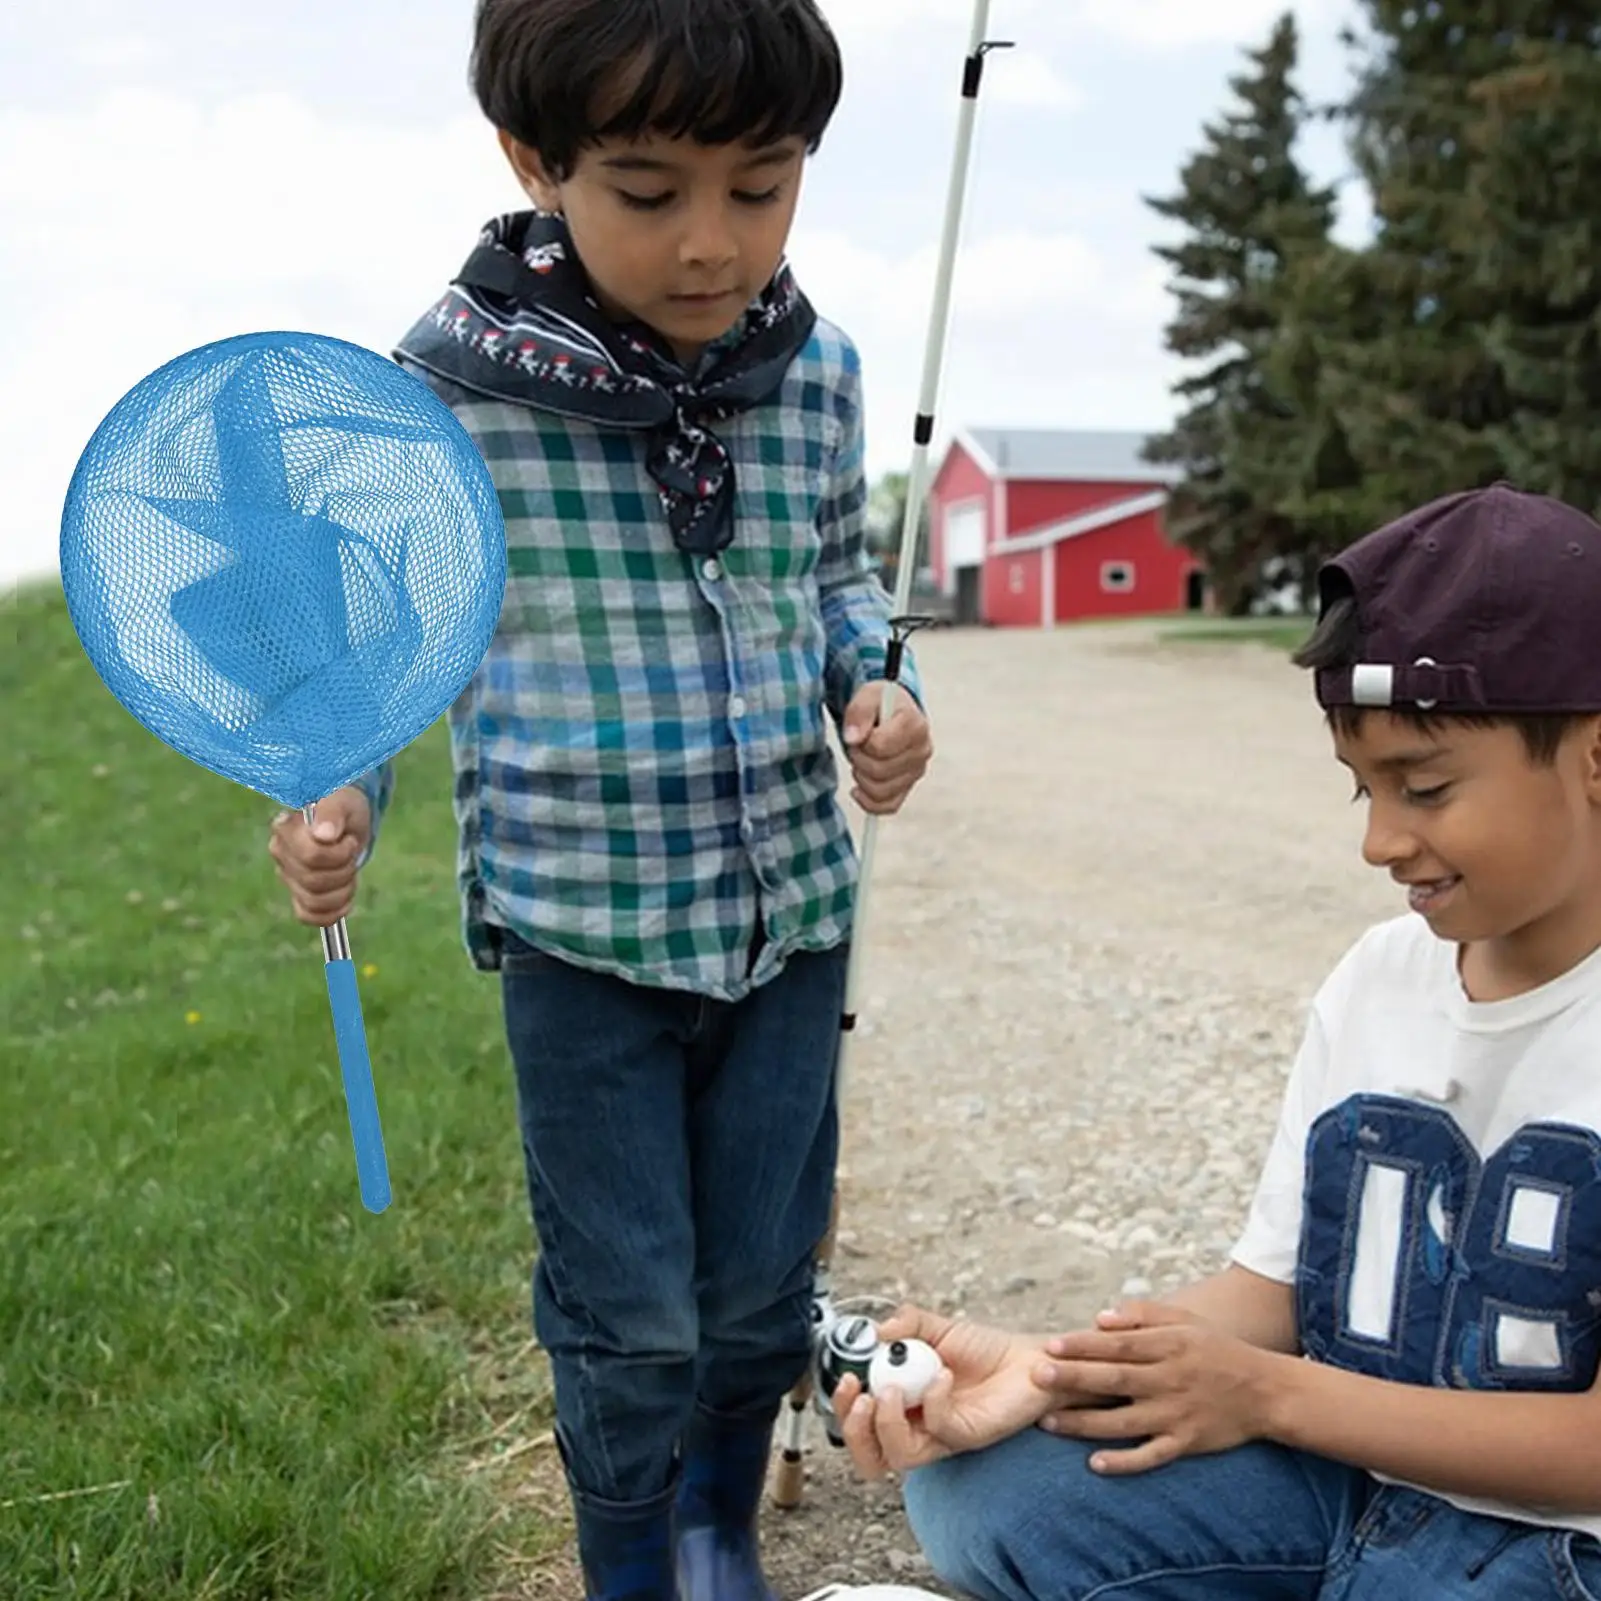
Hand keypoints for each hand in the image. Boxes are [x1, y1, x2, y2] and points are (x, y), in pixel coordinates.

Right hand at [267, 786, 371, 926]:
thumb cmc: (343, 807)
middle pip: (314, 882)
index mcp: (285, 829)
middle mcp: (280, 853)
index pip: (311, 857)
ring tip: (349, 870)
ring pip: (313, 902)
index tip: (347, 839)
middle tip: (350, 852)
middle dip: (344, 870)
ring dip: (343, 890)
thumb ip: (332, 812)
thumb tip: (323, 834)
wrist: (347, 821)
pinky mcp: (298, 894)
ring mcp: (287, 876)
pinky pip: (309, 916)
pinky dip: (331, 913)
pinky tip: (346, 900)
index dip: (339, 854)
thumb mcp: (343, 802)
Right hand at [835, 1305, 1057, 1478]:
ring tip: (892, 1390)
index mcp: (903, 1404)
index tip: (848, 1378)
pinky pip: (939, 1428)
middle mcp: (917, 1426)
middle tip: (859, 1396)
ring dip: (885, 1422)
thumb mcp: (939, 1327)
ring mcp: (941, 1435)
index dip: (843, 1409)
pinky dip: (932, 1398)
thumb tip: (877, 1332)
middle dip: (852, 1428)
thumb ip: (907, 1323)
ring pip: (898, 1455)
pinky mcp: (967, 1436)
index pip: (860, 1425)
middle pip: (869, 1456)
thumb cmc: (986, 1350)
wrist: (1031, 1359)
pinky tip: (942, 1373)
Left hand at [840, 681, 931, 813]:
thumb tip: (853, 738)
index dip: (862, 741)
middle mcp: (922, 751)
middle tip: (858, 745)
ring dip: (861, 778)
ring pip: (881, 792)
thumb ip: (859, 711)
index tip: (861, 731)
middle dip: (859, 758)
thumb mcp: (868, 695)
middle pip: (879, 771)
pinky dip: (868, 802)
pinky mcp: (908, 787)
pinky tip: (858, 788)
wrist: (891, 713)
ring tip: (862, 759)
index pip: (879, 747)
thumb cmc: (881, 704)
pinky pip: (888, 807)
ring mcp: (916, 772)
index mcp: (915, 725)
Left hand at [1031, 1301, 1280, 1475]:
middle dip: (1073, 1378)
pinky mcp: (1187, 1443)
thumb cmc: (1216, 1349)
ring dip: (1084, 1423)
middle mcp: (1169, 1379)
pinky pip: (1151, 1456)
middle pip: (1113, 1380)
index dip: (1082, 1345)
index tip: (1050, 1345)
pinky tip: (1095, 1463)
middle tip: (1037, 1376)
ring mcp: (1177, 1414)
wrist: (1265, 1391)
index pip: (1117, 1345)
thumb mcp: (1185, 1320)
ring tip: (1048, 1423)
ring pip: (1123, 1421)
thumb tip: (1099, 1318)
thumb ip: (1142, 1315)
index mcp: (1167, 1345)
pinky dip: (1125, 1461)